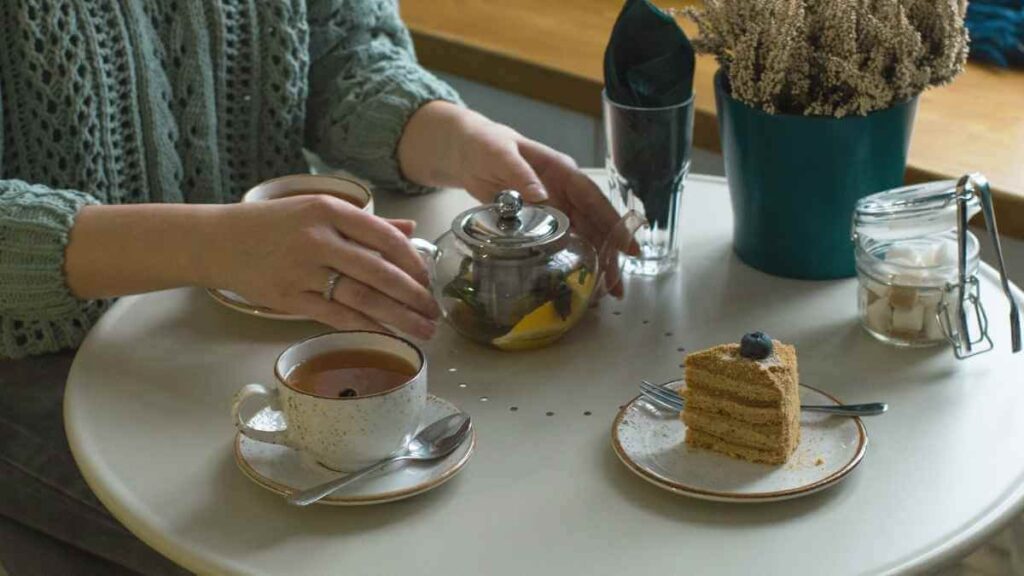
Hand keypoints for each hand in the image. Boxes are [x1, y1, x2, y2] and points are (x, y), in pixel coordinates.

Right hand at [206, 195, 439, 337]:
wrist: (219, 240)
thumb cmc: (275, 225)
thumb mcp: (318, 210)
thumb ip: (366, 223)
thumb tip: (410, 230)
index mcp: (329, 210)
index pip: (385, 238)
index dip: (414, 262)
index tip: (429, 280)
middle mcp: (318, 238)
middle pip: (379, 272)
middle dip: (414, 296)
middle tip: (434, 312)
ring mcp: (302, 270)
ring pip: (362, 298)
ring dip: (398, 318)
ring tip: (422, 330)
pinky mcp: (288, 298)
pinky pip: (336, 316)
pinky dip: (366, 328)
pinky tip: (388, 337)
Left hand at [453, 114, 630, 295]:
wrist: (465, 152)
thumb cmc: (485, 144)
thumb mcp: (499, 153)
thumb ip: (520, 173)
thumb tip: (542, 196)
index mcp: (561, 172)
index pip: (592, 198)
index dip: (612, 223)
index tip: (628, 247)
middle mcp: (563, 191)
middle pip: (593, 224)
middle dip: (608, 253)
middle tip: (617, 285)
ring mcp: (552, 208)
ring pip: (580, 236)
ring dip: (593, 262)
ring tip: (605, 292)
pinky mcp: (538, 222)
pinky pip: (558, 242)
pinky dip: (568, 261)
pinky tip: (575, 280)